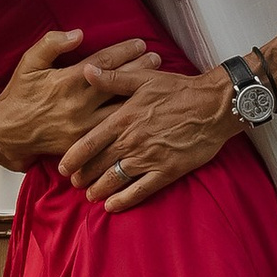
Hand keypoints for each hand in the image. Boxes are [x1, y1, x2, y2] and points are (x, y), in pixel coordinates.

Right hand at [0, 26, 163, 174]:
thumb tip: (78, 33)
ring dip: (138, 95)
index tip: (140, 43)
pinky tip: (141, 112)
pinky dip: (127, 121)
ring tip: (156, 84)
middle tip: (158, 59)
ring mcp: (83, 126)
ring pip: (119, 109)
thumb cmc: (19, 94)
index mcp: (66, 81)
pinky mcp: (84, 143)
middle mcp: (78, 104)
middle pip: (117, 85)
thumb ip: (51, 44)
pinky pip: (111, 132)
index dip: (123, 52)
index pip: (102, 63)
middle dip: (140, 70)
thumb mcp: (28, 64)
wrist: (8, 132)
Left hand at [60, 64, 236, 210]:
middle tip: (74, 183)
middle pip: (99, 164)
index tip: (62, 168)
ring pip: (116, 179)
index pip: (89, 142)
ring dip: (99, 189)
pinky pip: (141, 190)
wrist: (214, 106)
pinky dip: (125, 200)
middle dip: (84, 176)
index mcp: (123, 119)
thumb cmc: (178, 89)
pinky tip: (113, 206)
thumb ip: (113, 78)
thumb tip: (86, 70)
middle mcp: (132, 141)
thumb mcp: (143, 78)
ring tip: (90, 195)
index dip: (73, 157)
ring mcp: (149, 158)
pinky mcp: (167, 170)